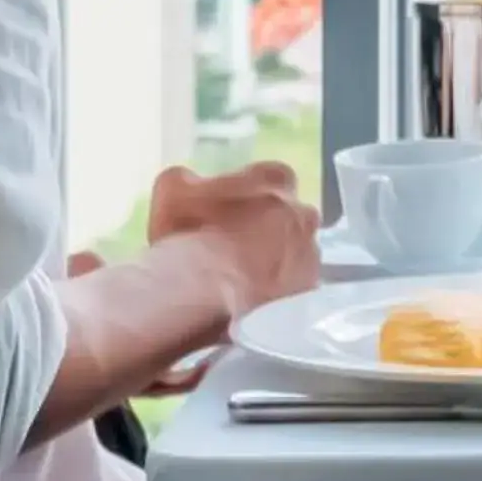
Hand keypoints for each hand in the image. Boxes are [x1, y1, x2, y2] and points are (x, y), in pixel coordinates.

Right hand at [163, 167, 317, 321]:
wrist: (202, 292)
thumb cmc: (188, 233)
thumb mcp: (171, 189)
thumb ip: (188, 179)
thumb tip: (191, 182)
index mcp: (276, 181)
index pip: (272, 179)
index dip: (250, 195)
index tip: (231, 212)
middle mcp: (303, 214)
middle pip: (289, 216)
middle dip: (269, 227)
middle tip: (236, 247)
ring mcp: (310, 254)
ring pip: (295, 253)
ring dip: (276, 261)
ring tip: (241, 279)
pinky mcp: (307, 292)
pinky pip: (295, 288)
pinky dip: (278, 292)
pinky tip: (251, 301)